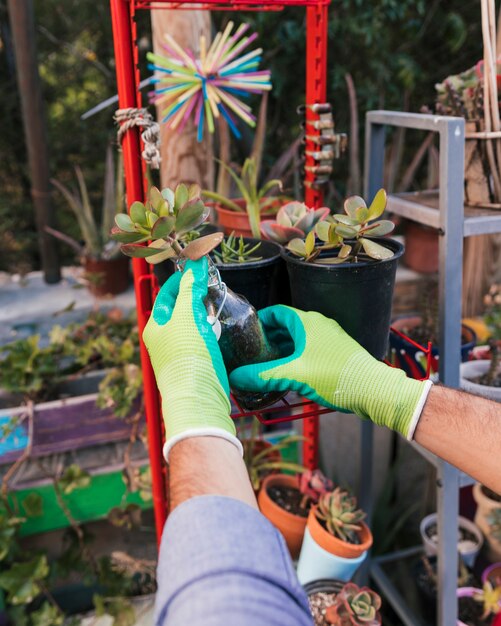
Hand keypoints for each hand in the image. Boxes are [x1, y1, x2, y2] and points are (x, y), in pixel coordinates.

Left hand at [143, 257, 240, 459]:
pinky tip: (223, 332)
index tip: (201, 269)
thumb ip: (191, 288)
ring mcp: (178, 355)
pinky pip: (202, 342)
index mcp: (155, 327)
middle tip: (214, 288)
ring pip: (193, 326)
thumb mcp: (188, 316)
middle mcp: (163, 341)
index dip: (183, 278)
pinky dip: (212, 333)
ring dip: (206, 315)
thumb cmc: (189, 358)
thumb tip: (195, 261)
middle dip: (197, 297)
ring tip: (220, 309)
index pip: (167, 294)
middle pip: (180, 309)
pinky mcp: (194, 366)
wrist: (199, 402)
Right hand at [229, 306, 431, 438]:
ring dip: (282, 349)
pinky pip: (309, 347)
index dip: (259, 321)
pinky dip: (296, 355)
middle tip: (252, 353)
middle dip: (268, 338)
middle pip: (286, 325)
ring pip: (298, 338)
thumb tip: (236, 377)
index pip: (276, 312)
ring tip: (266, 364)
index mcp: (307, 322)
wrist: (373, 390)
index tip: (245, 334)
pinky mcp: (336, 350)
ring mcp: (329, 337)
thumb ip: (262, 375)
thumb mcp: (293, 376)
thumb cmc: (335, 376)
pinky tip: (289, 373)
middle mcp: (319, 324)